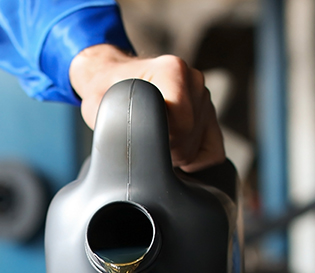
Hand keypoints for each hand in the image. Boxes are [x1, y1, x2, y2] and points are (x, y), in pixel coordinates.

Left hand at [69, 44, 224, 171]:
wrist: (113, 79)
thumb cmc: (105, 93)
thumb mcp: (102, 105)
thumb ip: (121, 123)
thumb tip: (140, 149)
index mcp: (173, 70)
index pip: (182, 125)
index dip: (159, 142)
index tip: (138, 135)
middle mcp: (194, 81)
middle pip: (189, 141)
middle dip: (164, 150)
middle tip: (141, 138)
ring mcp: (204, 98)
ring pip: (199, 149)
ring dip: (174, 153)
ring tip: (152, 138)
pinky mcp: (209, 115)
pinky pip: (212, 152)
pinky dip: (193, 159)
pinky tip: (171, 150)